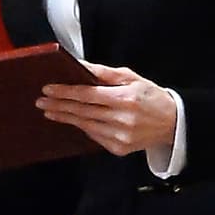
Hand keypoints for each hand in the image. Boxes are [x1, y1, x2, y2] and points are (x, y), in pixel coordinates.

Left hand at [37, 62, 176, 157]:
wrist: (172, 123)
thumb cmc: (151, 97)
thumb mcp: (131, 78)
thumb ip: (104, 73)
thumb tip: (80, 65)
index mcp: (125, 99)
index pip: (88, 95)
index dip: (66, 92)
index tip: (48, 89)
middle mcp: (122, 119)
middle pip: (83, 111)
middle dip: (59, 105)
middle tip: (41, 101)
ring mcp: (120, 136)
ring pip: (86, 126)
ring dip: (66, 118)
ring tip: (50, 111)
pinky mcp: (119, 148)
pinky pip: (95, 137)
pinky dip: (83, 127)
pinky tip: (72, 121)